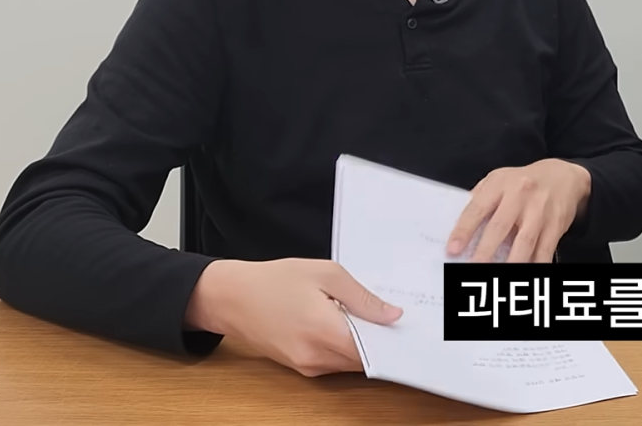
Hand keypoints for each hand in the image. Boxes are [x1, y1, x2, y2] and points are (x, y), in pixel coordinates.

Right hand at [183, 258, 400, 376]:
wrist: (231, 297)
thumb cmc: (275, 280)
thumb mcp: (325, 274)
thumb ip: (362, 298)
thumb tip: (393, 316)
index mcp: (322, 332)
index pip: (372, 352)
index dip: (394, 343)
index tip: (410, 330)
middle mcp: (315, 357)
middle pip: (363, 360)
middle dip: (381, 343)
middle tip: (395, 319)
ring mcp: (306, 366)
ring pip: (349, 363)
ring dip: (363, 346)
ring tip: (369, 317)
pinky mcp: (299, 367)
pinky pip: (333, 362)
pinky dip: (345, 347)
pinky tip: (346, 324)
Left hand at [447, 159, 592, 262]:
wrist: (564, 176)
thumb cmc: (525, 181)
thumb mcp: (499, 179)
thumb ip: (480, 199)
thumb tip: (460, 227)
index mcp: (500, 184)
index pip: (477, 208)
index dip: (464, 230)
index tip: (453, 249)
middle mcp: (520, 196)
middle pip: (500, 226)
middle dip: (485, 250)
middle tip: (472, 267)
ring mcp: (539, 211)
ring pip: (524, 241)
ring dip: (511, 262)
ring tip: (499, 277)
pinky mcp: (555, 225)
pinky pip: (544, 249)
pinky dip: (535, 264)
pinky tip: (527, 274)